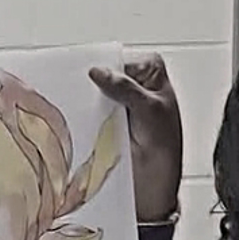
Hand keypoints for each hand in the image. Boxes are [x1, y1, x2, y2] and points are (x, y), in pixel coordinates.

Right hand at [90, 51, 184, 222]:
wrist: (154, 180)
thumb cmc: (164, 144)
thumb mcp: (149, 109)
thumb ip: (125, 88)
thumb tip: (98, 72)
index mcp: (150, 70)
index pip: (118, 60)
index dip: (102, 67)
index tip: (87, 77)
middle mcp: (133, 82)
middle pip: (103, 75)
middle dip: (90, 84)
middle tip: (75, 89)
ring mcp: (116, 101)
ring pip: (93, 93)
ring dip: (84, 101)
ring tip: (74, 105)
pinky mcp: (103, 119)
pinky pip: (87, 111)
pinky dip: (81, 115)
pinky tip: (75, 118)